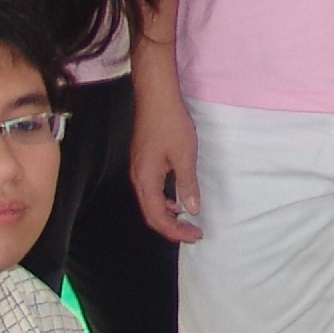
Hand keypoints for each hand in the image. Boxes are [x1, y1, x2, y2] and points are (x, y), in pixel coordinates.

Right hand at [131, 75, 204, 241]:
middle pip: (150, 214)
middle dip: (171, 228)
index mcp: (146, 180)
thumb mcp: (185, 156)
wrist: (156, 97)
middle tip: (193, 234)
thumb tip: (192, 209)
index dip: (176, 232)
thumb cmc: (170, 123)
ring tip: (187, 221)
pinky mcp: (142, 162)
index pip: (157, 218)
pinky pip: (150, 191)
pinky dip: (163, 201)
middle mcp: (138, 178)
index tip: (195, 235)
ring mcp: (138, 169)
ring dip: (167, 216)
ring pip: (149, 203)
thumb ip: (187, 184)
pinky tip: (176, 200)